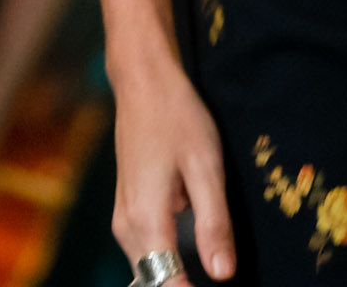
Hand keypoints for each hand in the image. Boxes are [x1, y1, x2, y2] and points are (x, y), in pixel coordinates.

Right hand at [111, 57, 236, 282]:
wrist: (142, 81)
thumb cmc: (177, 116)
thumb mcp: (206, 166)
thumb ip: (214, 224)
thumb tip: (223, 275)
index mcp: (147, 220)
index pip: (166, 283)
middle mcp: (127, 227)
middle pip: (153, 281)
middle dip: (182, 286)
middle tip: (218, 271)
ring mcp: (123, 218)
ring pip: (148, 268)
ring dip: (174, 275)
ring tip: (210, 258)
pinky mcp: (127, 208)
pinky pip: (146, 250)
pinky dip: (167, 258)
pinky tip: (193, 247)